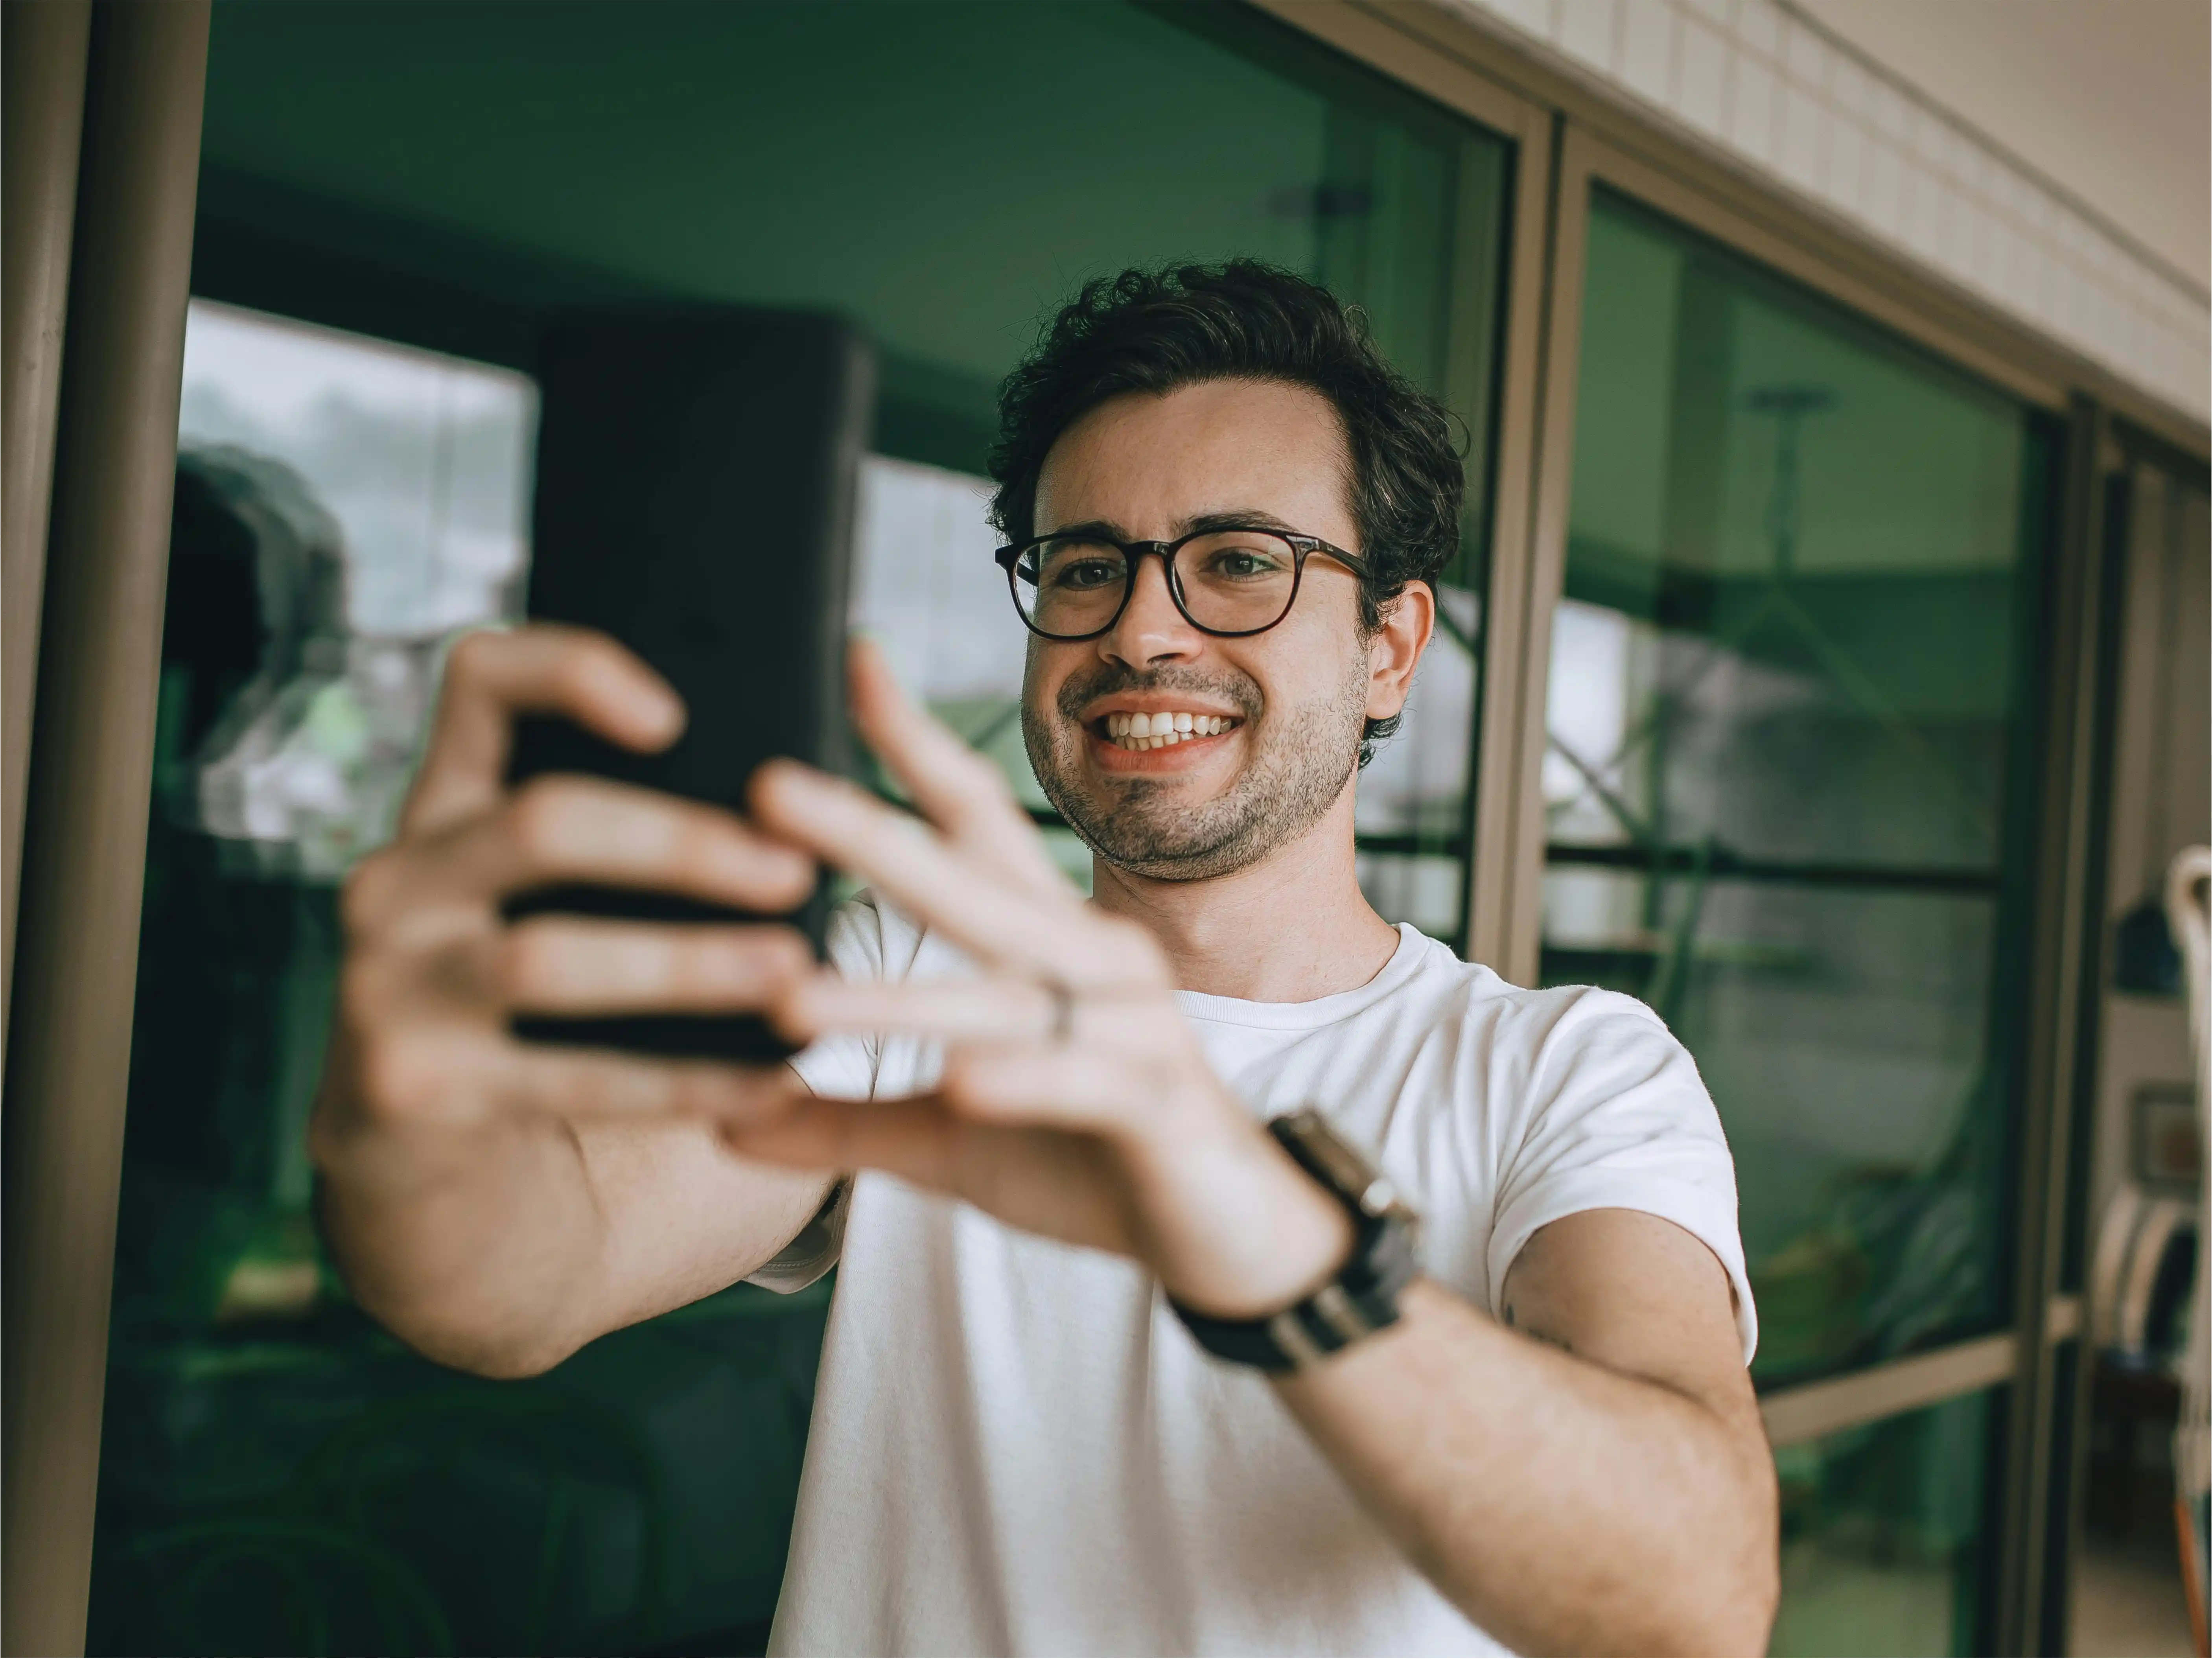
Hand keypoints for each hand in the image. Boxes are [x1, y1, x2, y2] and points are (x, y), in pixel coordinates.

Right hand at [313, 625, 817, 1162]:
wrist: (416, 1147)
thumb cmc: (524, 998)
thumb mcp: (536, 900)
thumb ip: (612, 844)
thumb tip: (799, 802)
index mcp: (442, 810)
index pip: (480, 681)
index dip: (573, 673)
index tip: (675, 718)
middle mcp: (399, 882)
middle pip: (541, 826)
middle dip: (679, 846)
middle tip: (792, 871)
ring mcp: (389, 984)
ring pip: (547, 959)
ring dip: (687, 966)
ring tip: (792, 973)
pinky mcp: (408, 1086)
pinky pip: (570, 1081)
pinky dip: (682, 1083)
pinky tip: (767, 1083)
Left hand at [724, 640, 1353, 1317]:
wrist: (1234, 1235)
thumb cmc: (1088, 1160)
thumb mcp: (948, 1142)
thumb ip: (846, 1122)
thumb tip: (725, 1117)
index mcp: (1042, 943)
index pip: (975, 821)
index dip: (914, 744)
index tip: (852, 660)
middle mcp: (1091, 960)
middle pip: (972, 882)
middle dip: (870, 833)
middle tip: (770, 789)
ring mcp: (1135, 1027)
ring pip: (1011, 992)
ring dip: (906, 997)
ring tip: (797, 1000)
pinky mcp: (1162, 1106)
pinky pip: (1089, 1080)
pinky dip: (1027, 1077)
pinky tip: (962, 1078)